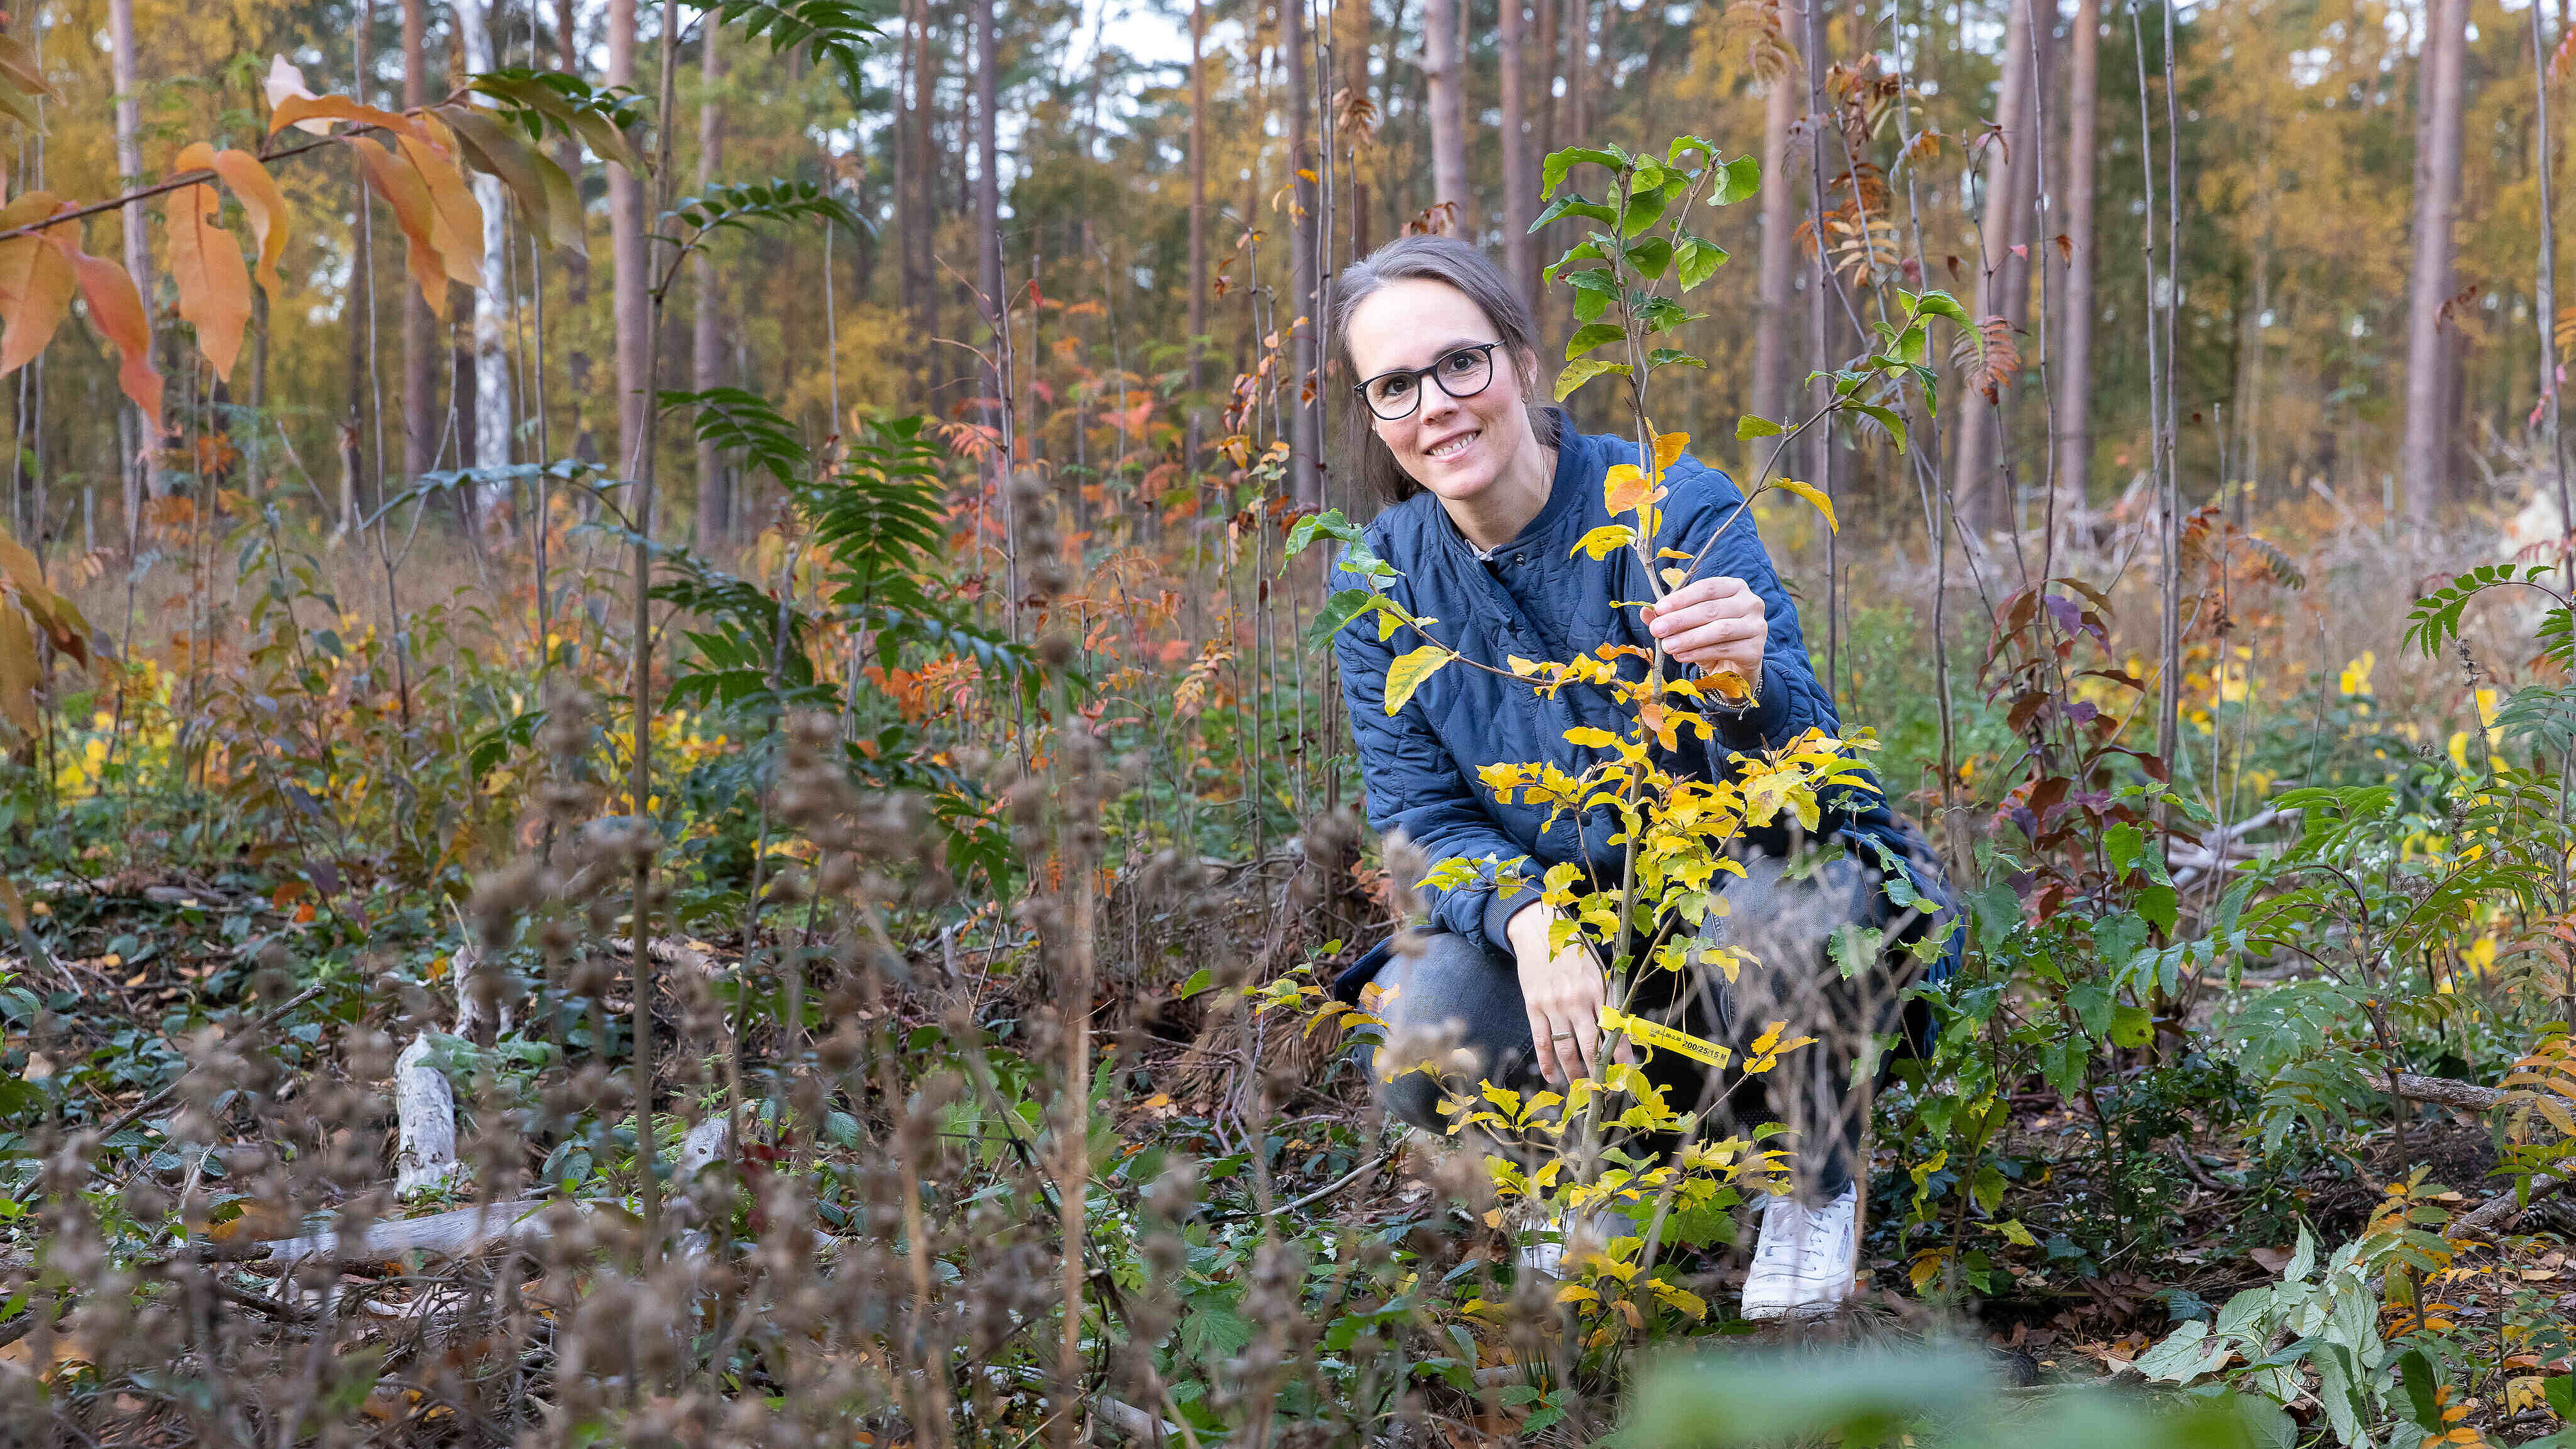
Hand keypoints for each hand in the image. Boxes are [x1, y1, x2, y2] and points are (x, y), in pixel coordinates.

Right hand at [1505, 905, 1629, 1083]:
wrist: (1539, 931)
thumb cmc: (1574, 951)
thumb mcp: (1597, 970)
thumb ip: (1607, 997)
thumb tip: (1621, 1029)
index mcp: (1597, 990)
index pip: (1612, 1030)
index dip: (1620, 1054)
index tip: (1627, 1072)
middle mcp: (1576, 1000)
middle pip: (1589, 1045)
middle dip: (1598, 1071)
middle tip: (1604, 1090)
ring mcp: (1553, 1005)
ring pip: (1565, 1048)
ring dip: (1574, 1073)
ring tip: (1580, 1089)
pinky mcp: (1534, 1007)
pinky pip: (1541, 1041)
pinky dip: (1546, 1062)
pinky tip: (1551, 1076)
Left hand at [1641, 575, 1766, 689]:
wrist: (1734, 665)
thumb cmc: (1711, 637)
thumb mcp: (1690, 623)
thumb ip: (1670, 615)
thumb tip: (1645, 611)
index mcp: (1734, 587)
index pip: (1707, 588)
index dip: (1681, 598)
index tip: (1659, 609)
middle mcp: (1751, 602)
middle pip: (1711, 609)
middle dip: (1680, 619)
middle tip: (1657, 629)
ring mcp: (1757, 626)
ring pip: (1719, 630)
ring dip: (1689, 638)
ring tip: (1667, 646)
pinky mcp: (1756, 649)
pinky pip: (1725, 649)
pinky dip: (1700, 653)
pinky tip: (1682, 656)